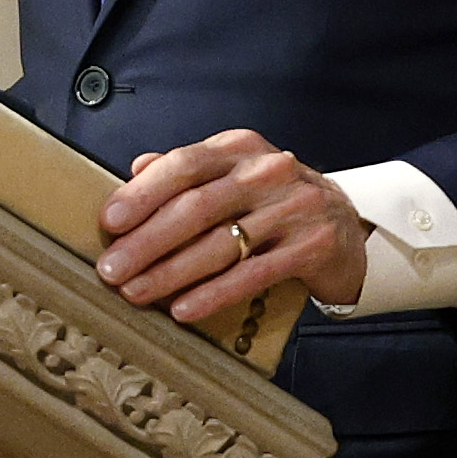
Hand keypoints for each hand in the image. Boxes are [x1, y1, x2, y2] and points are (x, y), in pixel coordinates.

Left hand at [93, 129, 369, 321]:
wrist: (346, 225)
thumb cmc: (271, 201)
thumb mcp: (233, 174)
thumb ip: (188, 171)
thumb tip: (136, 168)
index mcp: (240, 148)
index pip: (185, 165)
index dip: (143, 193)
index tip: (110, 221)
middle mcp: (268, 172)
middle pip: (197, 207)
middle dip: (148, 241)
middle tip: (111, 269)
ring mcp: (294, 209)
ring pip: (221, 245)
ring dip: (171, 272)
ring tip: (135, 293)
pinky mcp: (312, 247)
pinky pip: (253, 275)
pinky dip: (214, 294)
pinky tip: (183, 309)